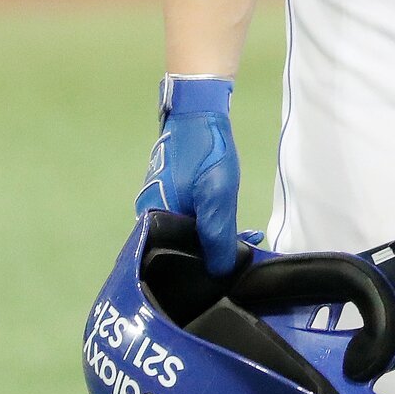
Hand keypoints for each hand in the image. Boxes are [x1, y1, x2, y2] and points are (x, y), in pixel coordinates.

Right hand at [135, 76, 239, 273]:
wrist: (200, 111)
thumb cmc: (205, 152)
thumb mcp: (216, 197)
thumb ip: (216, 235)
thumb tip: (219, 273)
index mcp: (151, 219)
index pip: (166, 261)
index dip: (190, 274)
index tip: (215, 283)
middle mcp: (150, 214)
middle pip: (177, 249)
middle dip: (206, 259)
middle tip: (236, 265)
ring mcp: (162, 201)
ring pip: (187, 234)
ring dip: (213, 242)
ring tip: (244, 246)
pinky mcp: (174, 192)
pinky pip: (191, 219)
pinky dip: (211, 226)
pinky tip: (235, 230)